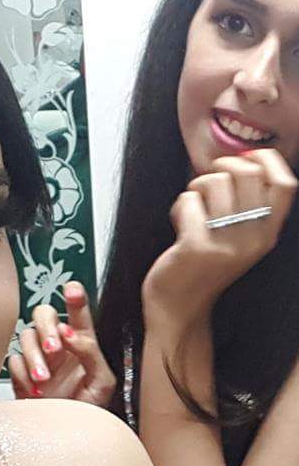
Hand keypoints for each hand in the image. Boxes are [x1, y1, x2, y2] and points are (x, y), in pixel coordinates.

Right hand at [7, 281, 115, 406]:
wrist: (65, 438)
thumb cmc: (87, 411)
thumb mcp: (102, 382)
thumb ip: (91, 352)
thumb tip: (70, 334)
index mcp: (81, 342)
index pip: (77, 312)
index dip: (74, 298)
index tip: (72, 290)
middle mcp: (57, 344)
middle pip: (43, 314)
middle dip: (47, 327)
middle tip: (54, 347)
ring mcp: (37, 357)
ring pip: (26, 336)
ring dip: (35, 356)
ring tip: (45, 379)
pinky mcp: (20, 373)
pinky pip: (13, 361)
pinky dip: (23, 374)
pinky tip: (35, 389)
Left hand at [142, 148, 296, 327]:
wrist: (179, 307)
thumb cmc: (202, 264)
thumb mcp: (238, 238)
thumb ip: (246, 206)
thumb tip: (239, 158)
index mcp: (268, 233)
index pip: (286, 183)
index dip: (266, 159)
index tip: (244, 158)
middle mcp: (254, 238)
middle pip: (247, 172)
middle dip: (220, 167)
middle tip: (206, 185)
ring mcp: (227, 243)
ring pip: (213, 181)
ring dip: (195, 189)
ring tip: (192, 210)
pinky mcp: (197, 246)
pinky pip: (188, 200)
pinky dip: (178, 207)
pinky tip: (178, 225)